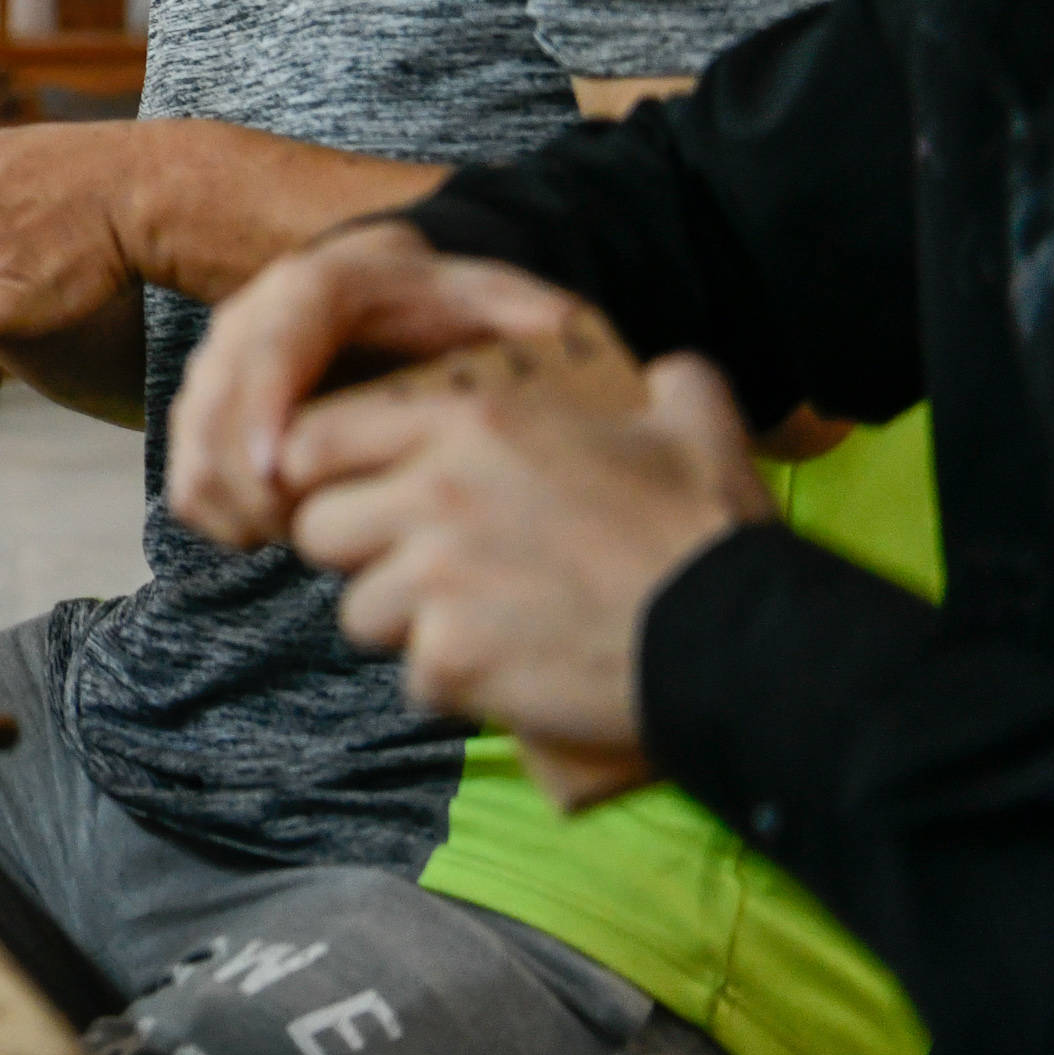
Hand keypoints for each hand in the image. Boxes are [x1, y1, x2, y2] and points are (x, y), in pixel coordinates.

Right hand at [167, 221, 597, 548]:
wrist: (409, 307)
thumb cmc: (463, 321)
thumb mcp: (512, 310)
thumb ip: (546, 326)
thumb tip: (566, 345)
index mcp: (333, 280)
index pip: (279, 332)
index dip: (267, 402)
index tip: (284, 474)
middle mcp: (261, 308)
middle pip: (217, 391)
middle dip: (246, 475)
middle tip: (303, 536)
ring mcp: (228, 356)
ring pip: (192, 433)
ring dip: (230, 497)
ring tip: (296, 539)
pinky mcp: (212, 401)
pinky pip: (185, 462)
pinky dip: (214, 507)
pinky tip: (269, 534)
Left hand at [284, 351, 770, 808]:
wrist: (738, 641)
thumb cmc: (709, 531)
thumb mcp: (691, 422)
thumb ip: (660, 379)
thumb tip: (660, 370)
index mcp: (469, 425)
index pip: (316, 438)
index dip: (324, 469)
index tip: (354, 492)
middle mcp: (434, 496)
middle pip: (320, 529)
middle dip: (358, 552)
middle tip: (415, 568)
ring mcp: (436, 582)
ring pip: (358, 610)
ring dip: (402, 623)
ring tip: (469, 623)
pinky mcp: (452, 660)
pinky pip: (413, 677)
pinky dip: (451, 684)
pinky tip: (506, 671)